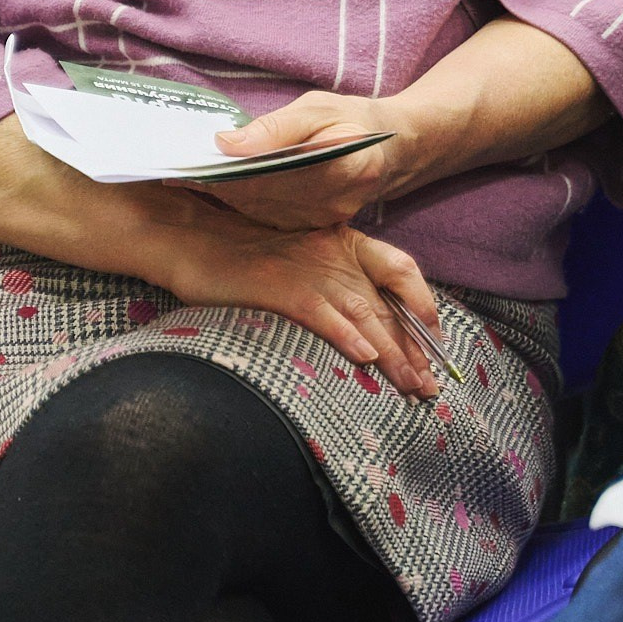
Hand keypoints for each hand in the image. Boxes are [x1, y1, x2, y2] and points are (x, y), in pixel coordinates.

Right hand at [143, 189, 443, 399]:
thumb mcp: (292, 256)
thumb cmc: (235, 252)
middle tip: (429, 387)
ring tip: (411, 386)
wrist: (187, 234)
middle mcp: (332, 253)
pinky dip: (346, 336)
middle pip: (387, 304)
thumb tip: (356, 320)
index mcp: (340, 241)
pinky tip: (365, 358)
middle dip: (413, 350)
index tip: (435, 340)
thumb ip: (325, 277)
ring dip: (392, 354)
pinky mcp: (279, 284)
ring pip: (364, 314)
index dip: (423, 305)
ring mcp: (307, 268)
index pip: (400, 269)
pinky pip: (323, 313)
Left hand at [201, 90, 411, 231]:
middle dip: (217, 185)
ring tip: (184, 180)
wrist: (387, 150)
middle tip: (172, 174)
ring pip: (262, 210)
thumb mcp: (317, 107)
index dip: (232, 172)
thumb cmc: (350, 118)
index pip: (278, 173)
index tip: (190, 165)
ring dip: (223, 197)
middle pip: (264, 196)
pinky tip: (213, 190)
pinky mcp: (314, 227)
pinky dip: (240, 203)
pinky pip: (269, 216)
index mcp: (348, 166)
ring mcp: (325, 220)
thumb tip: (227, 144)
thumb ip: (275, 128)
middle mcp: (338, 202)